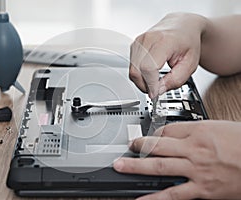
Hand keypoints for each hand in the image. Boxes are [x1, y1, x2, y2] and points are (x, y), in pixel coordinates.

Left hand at [113, 120, 240, 199]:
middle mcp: (194, 149)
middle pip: (157, 146)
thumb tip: (174, 133)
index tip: (144, 136)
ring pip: (159, 167)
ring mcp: (196, 170)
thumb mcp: (218, 127)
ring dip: (136, 166)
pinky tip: (141, 199)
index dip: (152, 134)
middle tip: (126, 147)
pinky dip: (156, 197)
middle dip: (138, 146)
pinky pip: (174, 194)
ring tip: (120, 167)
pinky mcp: (202, 189)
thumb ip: (193, 130)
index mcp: (198, 131)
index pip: (166, 130)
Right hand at [129, 13, 207, 97]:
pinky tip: (150, 73)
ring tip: (155, 81)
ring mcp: (139, 41)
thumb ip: (175, 80)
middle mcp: (148, 39)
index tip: (156, 94)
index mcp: (164, 41)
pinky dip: (140, 74)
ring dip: (141, 81)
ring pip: (132, 70)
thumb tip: (158, 91)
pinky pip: (132, 66)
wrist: (183, 26)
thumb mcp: (190, 64)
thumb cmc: (188, 42)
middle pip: (136, 70)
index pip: (148, 67)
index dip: (150, 84)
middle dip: (145, 85)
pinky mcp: (134, 45)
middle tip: (156, 90)